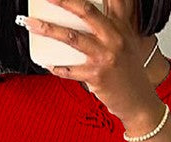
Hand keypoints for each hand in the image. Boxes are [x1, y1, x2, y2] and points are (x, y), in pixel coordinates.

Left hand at [19, 0, 158, 124]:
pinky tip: (47, 63)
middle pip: (86, 12)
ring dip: (48, 29)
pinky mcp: (97, 76)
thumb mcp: (127, 42)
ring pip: (71, 37)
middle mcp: (114, 38)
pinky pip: (70, 70)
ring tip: (31, 24)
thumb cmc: (130, 73)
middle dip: (63, 1)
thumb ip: (113, 22)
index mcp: (120, 26)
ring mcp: (105, 57)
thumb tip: (88, 10)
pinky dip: (56, 67)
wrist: (139, 103)